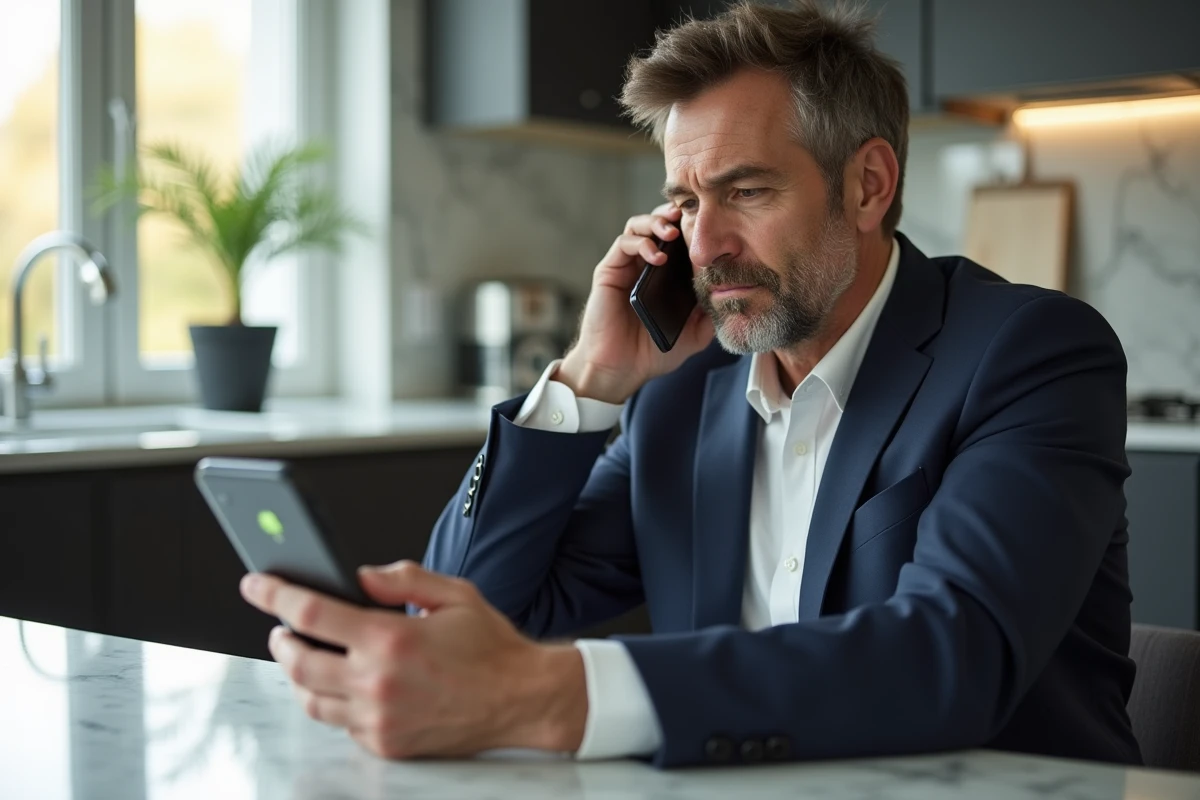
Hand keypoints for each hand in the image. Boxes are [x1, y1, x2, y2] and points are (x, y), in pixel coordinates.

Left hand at [239, 561, 587, 758]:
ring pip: (310, 699)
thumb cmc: (492, 649)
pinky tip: (344, 684)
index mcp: (391, 639)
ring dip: (298, 674)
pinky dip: (332, 701)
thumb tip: (359, 576)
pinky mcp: (386, 744)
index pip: (311, 614)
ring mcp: (379, 719)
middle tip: (280, 626)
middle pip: (297, 662)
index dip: (274, 595)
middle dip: (280, 640)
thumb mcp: (453, 594)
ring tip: (305, 654)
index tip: (256, 585)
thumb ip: (401, 578)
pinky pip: (340, 723)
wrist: (522, 700)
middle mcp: (378, 683)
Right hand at [558, 202, 713, 403]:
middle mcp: (643, 266)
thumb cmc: (651, 354)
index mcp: (663, 276)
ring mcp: (626, 267)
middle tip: (688, 215)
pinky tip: (657, 256)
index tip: (709, 224)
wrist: (620, 370)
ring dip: (656, 222)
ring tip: (671, 232)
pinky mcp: (609, 271)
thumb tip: (731, 295)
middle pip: (657, 224)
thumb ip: (710, 316)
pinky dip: (641, 243)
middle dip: (672, 215)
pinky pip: (624, 244)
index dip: (690, 227)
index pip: (677, 240)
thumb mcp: (693, 335)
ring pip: (638, 226)